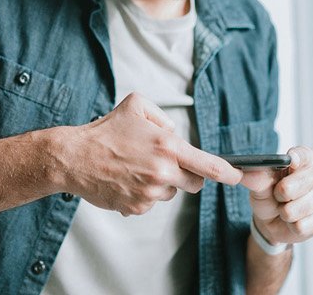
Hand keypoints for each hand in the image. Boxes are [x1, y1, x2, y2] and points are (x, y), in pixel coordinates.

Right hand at [55, 93, 241, 215]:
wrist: (73, 158)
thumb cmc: (105, 130)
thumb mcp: (137, 106)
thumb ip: (165, 118)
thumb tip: (177, 136)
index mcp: (167, 146)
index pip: (208, 164)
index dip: (228, 173)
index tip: (239, 176)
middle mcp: (162, 172)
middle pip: (194, 183)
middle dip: (187, 175)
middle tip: (165, 163)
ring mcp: (149, 192)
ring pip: (171, 192)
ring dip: (162, 184)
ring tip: (136, 169)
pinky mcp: (136, 207)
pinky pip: (151, 203)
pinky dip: (143, 194)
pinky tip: (125, 180)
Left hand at [240, 146, 312, 245]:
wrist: (275, 222)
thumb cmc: (270, 197)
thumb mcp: (259, 186)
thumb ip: (255, 178)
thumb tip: (245, 173)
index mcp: (306, 159)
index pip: (303, 154)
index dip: (296, 158)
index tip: (290, 162)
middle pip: (294, 185)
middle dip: (280, 195)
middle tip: (279, 196)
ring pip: (295, 210)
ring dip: (285, 214)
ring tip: (287, 210)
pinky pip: (301, 226)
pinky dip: (292, 227)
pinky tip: (295, 221)